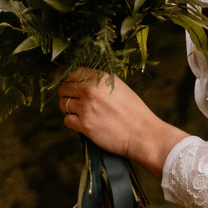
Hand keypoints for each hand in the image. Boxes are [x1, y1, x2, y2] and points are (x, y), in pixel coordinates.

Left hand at [57, 68, 189, 171]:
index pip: (70, 73)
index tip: (67, 85)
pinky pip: (67, 120)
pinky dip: (72, 122)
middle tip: (76, 102)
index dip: (67, 80)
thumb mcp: (118, 87)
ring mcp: (86, 107)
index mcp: (99, 77)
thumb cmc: (133, 111)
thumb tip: (78, 78)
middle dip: (67, 95)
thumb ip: (98, 81)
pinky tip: (82, 123)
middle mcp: (90, 89)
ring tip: (81, 113)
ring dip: (68, 109)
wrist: (143, 134)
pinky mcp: (85, 125)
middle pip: (63, 88)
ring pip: (63, 104)